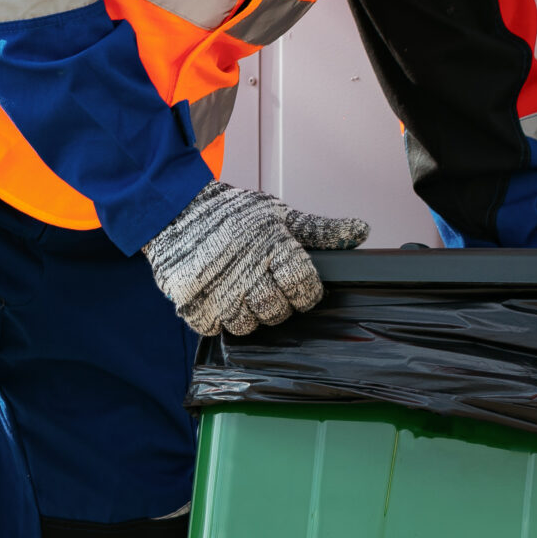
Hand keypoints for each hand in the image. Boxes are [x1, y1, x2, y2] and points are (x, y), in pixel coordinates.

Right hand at [142, 181, 369, 335]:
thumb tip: (360, 232)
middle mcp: (247, 269)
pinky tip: (216, 296)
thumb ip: (318, 230)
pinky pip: (213, 327)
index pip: (303, 287)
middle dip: (276, 305)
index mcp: (274, 245)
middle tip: (265, 288)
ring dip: (246, 314)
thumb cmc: (231, 214)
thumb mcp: (278, 215)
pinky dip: (216, 317)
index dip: (304, 292)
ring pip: (246, 325)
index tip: (297, 287)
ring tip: (239, 293)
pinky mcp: (192, 301)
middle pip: (276, 312)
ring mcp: (217, 289)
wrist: (176, 209)